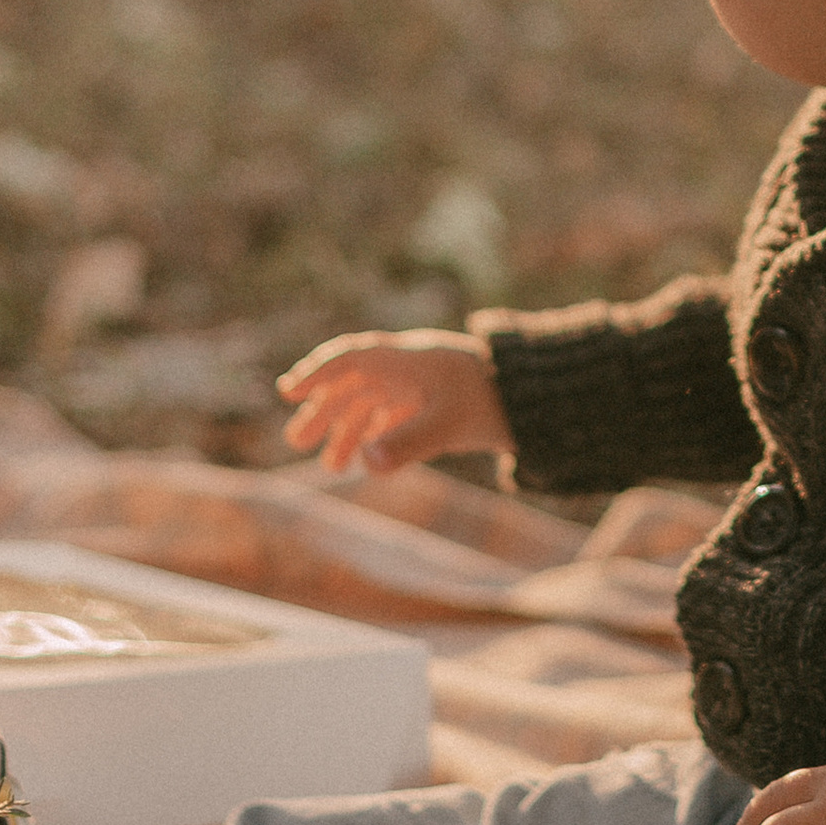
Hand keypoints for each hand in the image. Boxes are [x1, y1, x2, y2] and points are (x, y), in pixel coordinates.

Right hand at [276, 330, 511, 476]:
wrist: (537, 400)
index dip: (318, 372)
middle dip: (324, 411)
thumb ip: (407, 444)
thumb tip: (367, 466)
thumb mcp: (448, 424)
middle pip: (355, 384)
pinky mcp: (434, 404)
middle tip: (297, 442)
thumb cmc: (492, 402)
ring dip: (347, 431)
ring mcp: (421, 386)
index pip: (352, 357)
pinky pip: (392, 416)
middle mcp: (409, 369)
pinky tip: (364, 462)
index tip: (288, 391)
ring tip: (329, 467)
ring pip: (371, 403)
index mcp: (408, 360)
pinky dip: (375, 437)